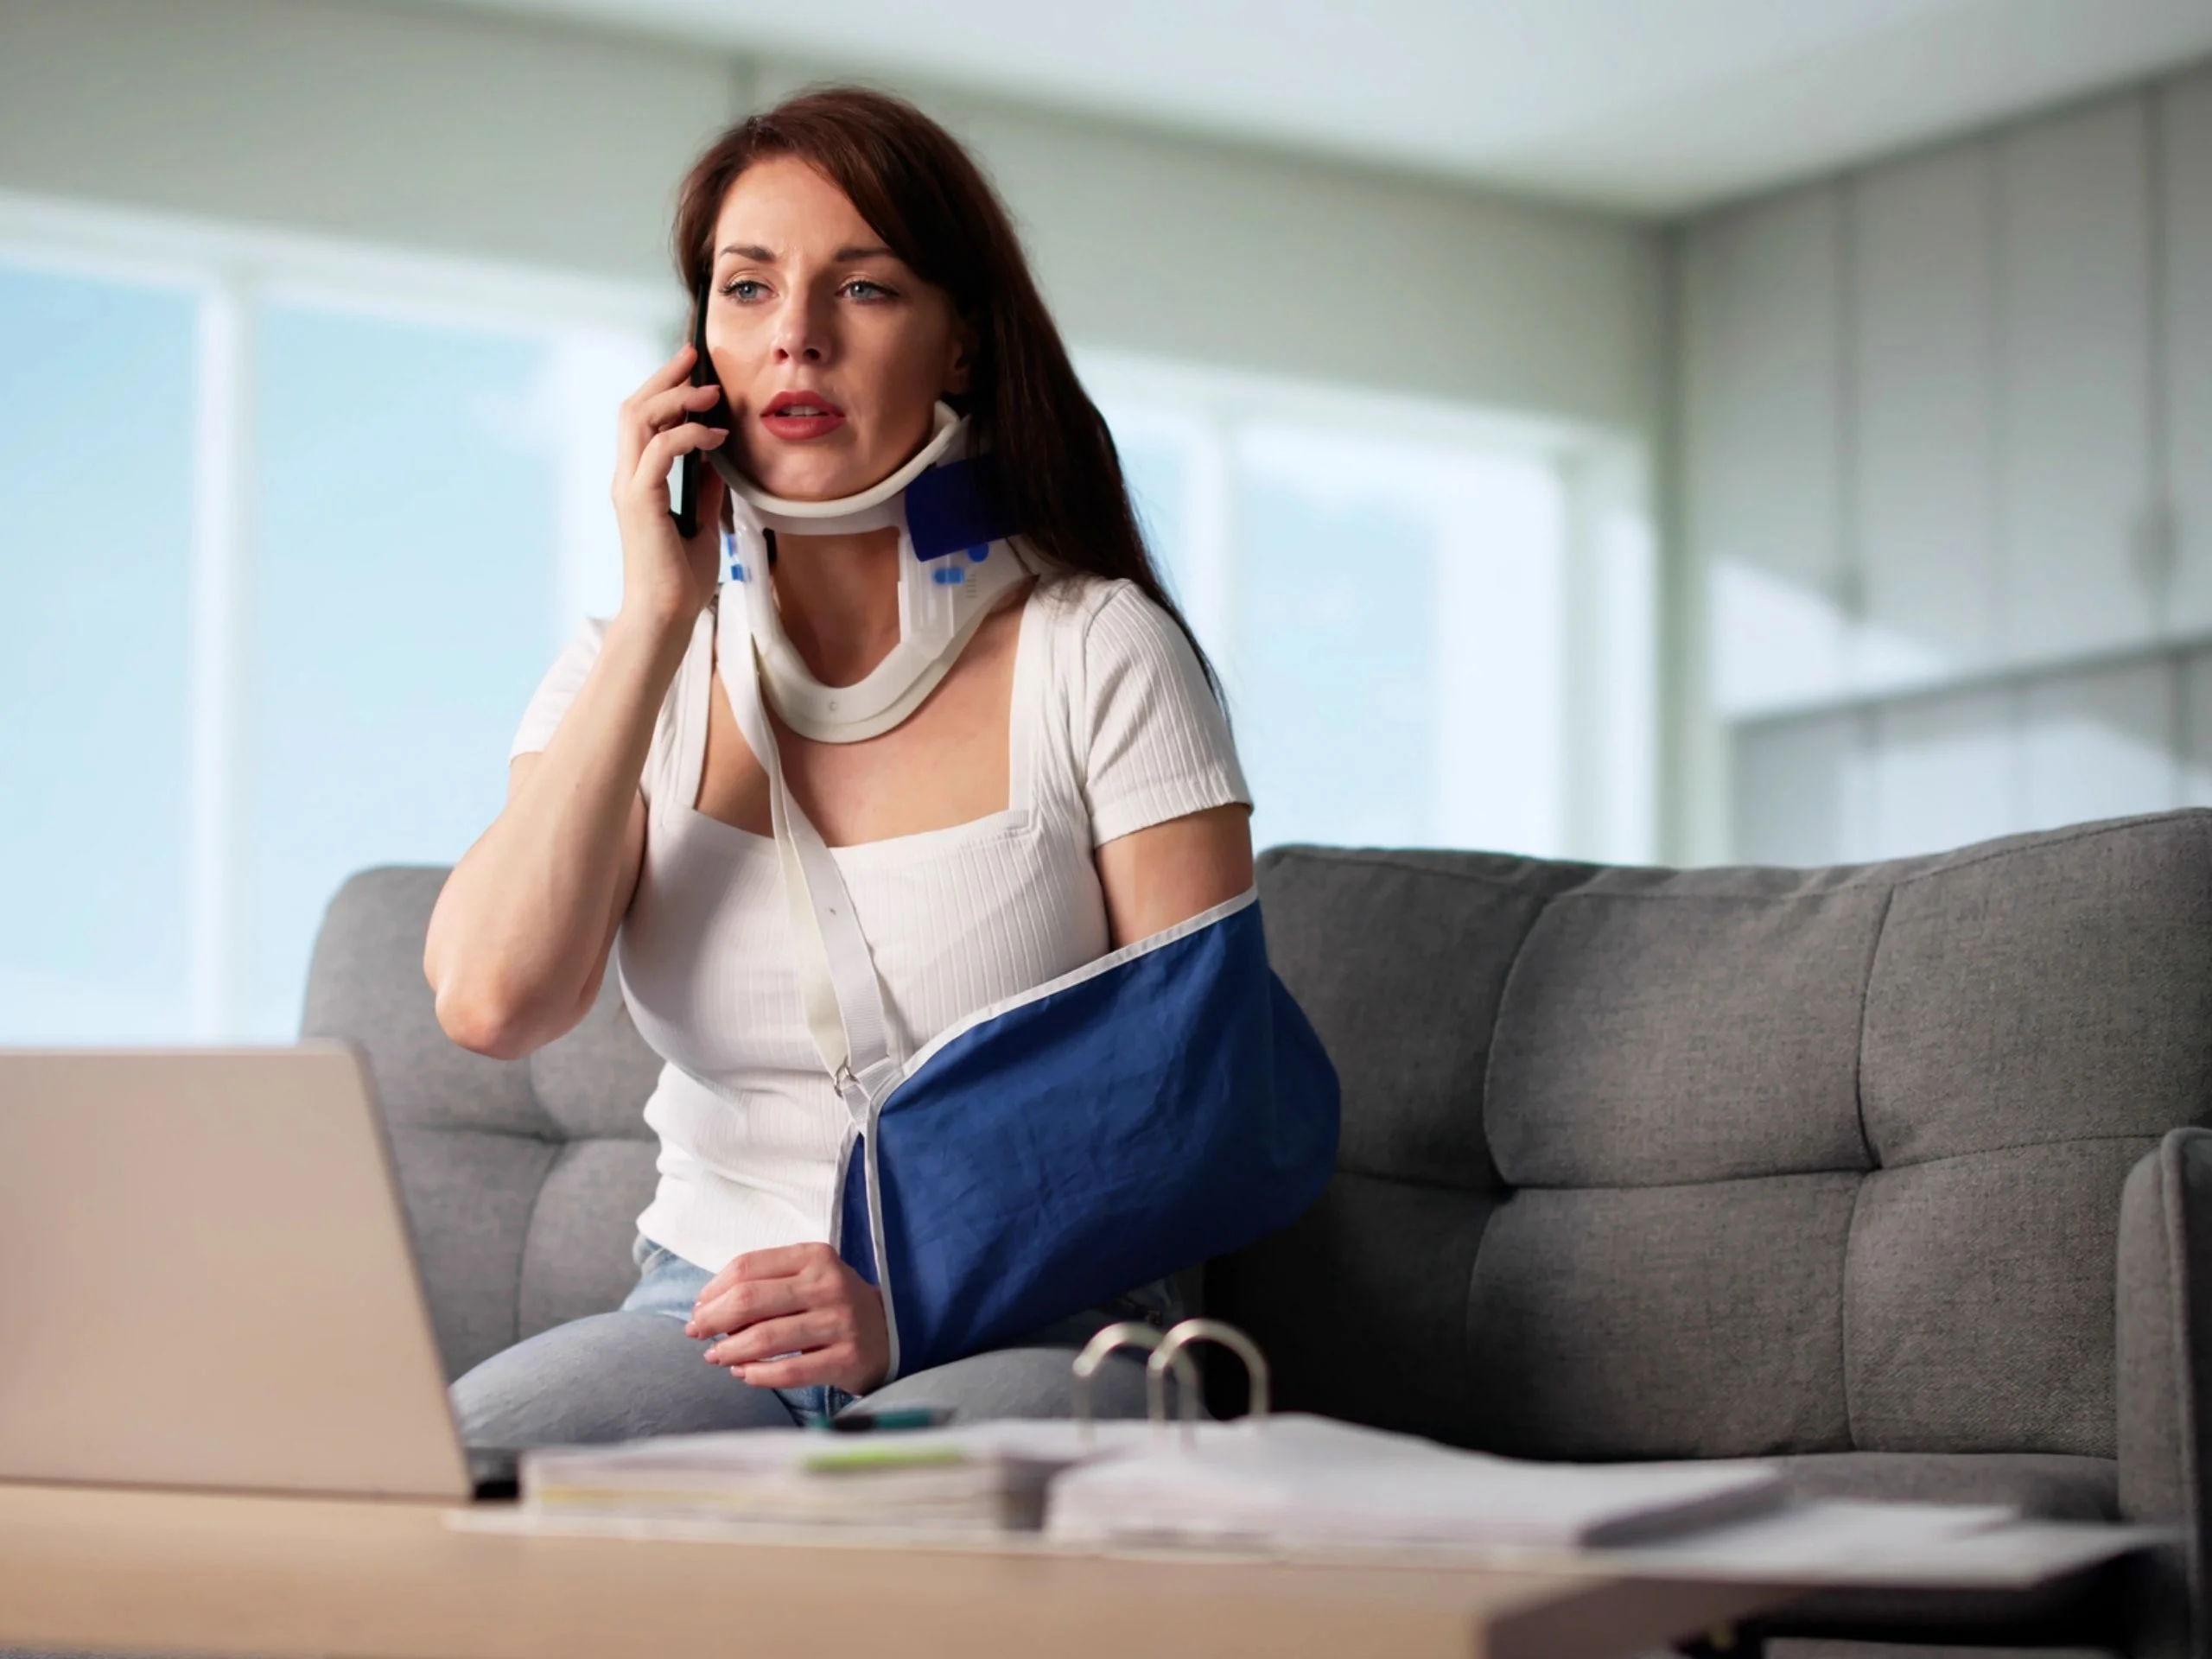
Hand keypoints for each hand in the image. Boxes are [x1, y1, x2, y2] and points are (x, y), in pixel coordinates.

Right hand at [610, 342, 728, 634]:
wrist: (668, 614)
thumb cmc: (682, 577)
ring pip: (638, 419)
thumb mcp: (703, 521)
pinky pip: (660, 450)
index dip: (663, 388)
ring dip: (675, 399)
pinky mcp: (639, 501)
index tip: (692, 369)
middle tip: (694, 358)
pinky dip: (689, 435)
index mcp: (637, 481)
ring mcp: (629, 488)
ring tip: (710, 394)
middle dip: (663, 377)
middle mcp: (626, 478)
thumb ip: (706, 487)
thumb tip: (719, 456)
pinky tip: (716, 438)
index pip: (641, 420)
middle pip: (632, 408)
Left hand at [685, 1242, 889, 1394]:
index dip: (714, 1289)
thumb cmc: (833, 1304)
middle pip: (750, 1299)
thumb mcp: (807, 1278)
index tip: (699, 1307)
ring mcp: (840, 1322)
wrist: (890, 1333)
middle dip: (713, 1319)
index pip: (748, 1266)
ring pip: (765, 1338)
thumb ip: (764, 1285)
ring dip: (729, 1350)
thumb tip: (707, 1309)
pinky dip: (758, 1375)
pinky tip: (743, 1374)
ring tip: (715, 1357)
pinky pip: (789, 1371)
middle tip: (696, 1334)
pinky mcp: (846, 1358)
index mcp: (815, 1256)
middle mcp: (829, 1284)